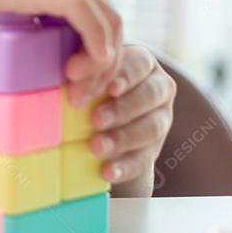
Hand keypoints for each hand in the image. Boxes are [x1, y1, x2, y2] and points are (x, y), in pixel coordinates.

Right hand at [0, 0, 122, 87]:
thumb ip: (24, 6)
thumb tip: (25, 39)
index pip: (99, 13)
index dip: (96, 49)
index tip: (75, 78)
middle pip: (111, 22)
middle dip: (102, 65)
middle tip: (78, 95)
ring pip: (109, 26)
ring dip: (99, 66)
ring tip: (74, 90)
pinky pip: (93, 24)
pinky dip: (96, 51)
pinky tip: (83, 71)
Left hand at [87, 44, 175, 193]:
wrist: (97, 119)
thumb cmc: (86, 82)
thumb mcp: (86, 72)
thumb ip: (83, 70)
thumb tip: (70, 72)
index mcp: (142, 62)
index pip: (138, 64)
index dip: (124, 76)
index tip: (108, 89)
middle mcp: (158, 87)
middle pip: (149, 96)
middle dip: (122, 109)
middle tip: (96, 119)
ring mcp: (161, 117)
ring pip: (151, 128)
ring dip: (122, 138)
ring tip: (96, 146)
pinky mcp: (155, 147)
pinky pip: (144, 158)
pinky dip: (125, 166)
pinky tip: (107, 171)